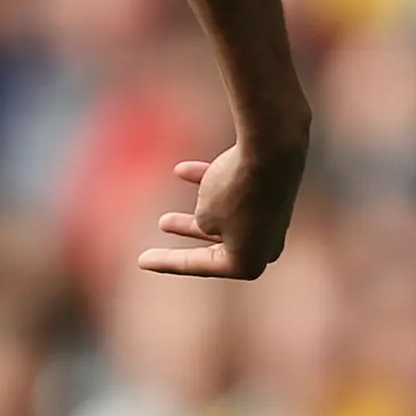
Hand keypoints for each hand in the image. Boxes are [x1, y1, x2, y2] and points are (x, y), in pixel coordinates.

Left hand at [136, 141, 298, 278]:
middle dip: (188, 233)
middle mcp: (265, 245)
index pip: (198, 264)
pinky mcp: (275, 191)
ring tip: (165, 217)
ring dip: (197, 211)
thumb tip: (212, 216)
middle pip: (217, 243)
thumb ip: (205, 221)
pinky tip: (180, 170)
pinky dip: (212, 181)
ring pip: (227, 215)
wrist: (272, 151)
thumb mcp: (206, 214)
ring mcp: (273, 218)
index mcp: (247, 263)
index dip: (167, 262)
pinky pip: (238, 191)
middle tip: (162, 226)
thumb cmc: (234, 191)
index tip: (140, 261)